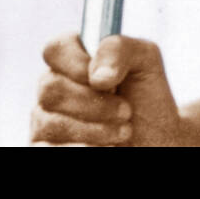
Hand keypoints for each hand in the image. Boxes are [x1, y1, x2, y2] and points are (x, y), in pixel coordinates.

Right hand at [31, 33, 181, 145]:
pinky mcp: (46, 148)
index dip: (75, 62)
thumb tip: (97, 76)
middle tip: (126, 111)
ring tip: (124, 132)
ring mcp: (46, 121)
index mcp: (74, 60)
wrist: (153, 142)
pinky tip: (106, 147)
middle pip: (50, 88)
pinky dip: (82, 148)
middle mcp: (55, 88)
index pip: (55, 49)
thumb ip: (121, 49)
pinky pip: (47, 149)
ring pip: (50, 123)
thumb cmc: (147, 101)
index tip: (103, 80)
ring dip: (95, 130)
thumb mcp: (146, 62)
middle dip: (94, 103)